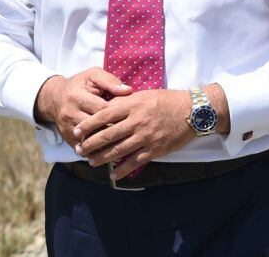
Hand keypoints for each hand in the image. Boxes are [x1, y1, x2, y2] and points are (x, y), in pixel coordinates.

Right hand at [34, 68, 132, 148]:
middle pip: (95, 127)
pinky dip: (95, 151)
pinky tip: (109, 152)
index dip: (117, 114)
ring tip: (123, 146)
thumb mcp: (93, 75)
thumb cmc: (80, 84)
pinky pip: (82, 148)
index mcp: (76, 96)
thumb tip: (128, 90)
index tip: (131, 117)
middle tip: (130, 134)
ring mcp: (67, 127)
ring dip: (105, 144)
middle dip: (113, 130)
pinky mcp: (66, 137)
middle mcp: (70, 113)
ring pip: (89, 140)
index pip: (100, 109)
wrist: (55, 97)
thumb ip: (110, 81)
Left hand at [73, 89, 193, 178]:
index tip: (77, 131)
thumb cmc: (168, 100)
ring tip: (91, 161)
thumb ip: (126, 101)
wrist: (192, 111)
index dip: (88, 124)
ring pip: (117, 150)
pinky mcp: (155, 149)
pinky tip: (113, 173)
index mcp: (133, 105)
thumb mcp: (144, 95)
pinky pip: (134, 161)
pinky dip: (121, 169)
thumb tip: (107, 108)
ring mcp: (146, 136)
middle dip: (90, 144)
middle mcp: (137, 121)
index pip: (104, 115)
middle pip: (107, 135)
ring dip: (101, 158)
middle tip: (79, 150)